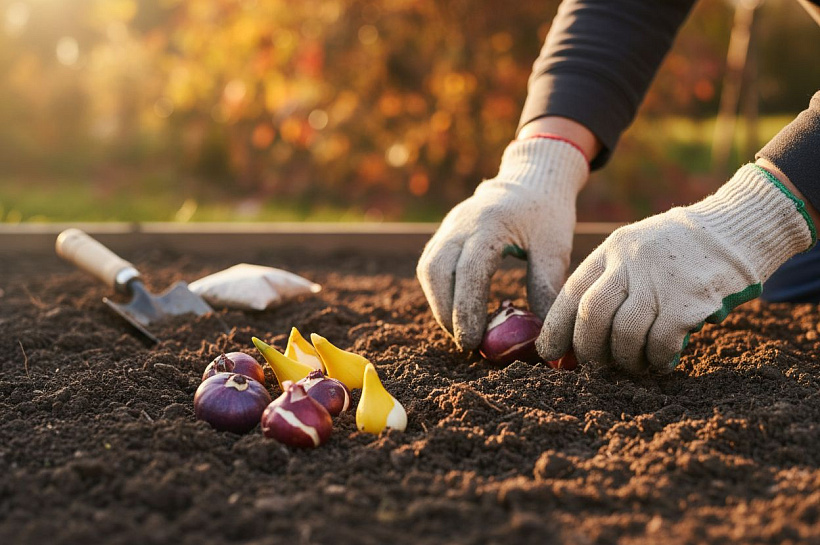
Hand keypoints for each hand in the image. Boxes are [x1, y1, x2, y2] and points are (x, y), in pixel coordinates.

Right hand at [417, 137, 588, 349]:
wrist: (530, 180)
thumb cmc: (547, 213)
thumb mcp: (555, 246)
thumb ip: (545, 285)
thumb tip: (541, 334)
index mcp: (491, 223)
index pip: (469, 271)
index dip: (466, 309)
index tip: (473, 341)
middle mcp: (461, 223)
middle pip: (436, 271)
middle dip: (446, 312)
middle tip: (466, 342)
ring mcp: (448, 226)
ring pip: (428, 269)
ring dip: (439, 305)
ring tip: (461, 330)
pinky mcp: (444, 234)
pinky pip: (431, 265)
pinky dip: (440, 292)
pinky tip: (457, 310)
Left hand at [537, 164, 815, 372]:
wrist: (739, 227)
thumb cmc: (682, 249)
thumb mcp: (638, 248)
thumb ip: (610, 279)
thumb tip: (579, 332)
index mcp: (613, 248)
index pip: (571, 291)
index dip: (556, 328)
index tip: (548, 352)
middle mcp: (631, 261)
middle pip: (591, 314)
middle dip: (587, 349)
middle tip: (594, 366)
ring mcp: (661, 279)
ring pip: (624, 333)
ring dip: (625, 360)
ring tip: (633, 366)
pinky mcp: (690, 300)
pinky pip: (660, 342)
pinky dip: (656, 360)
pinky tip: (661, 361)